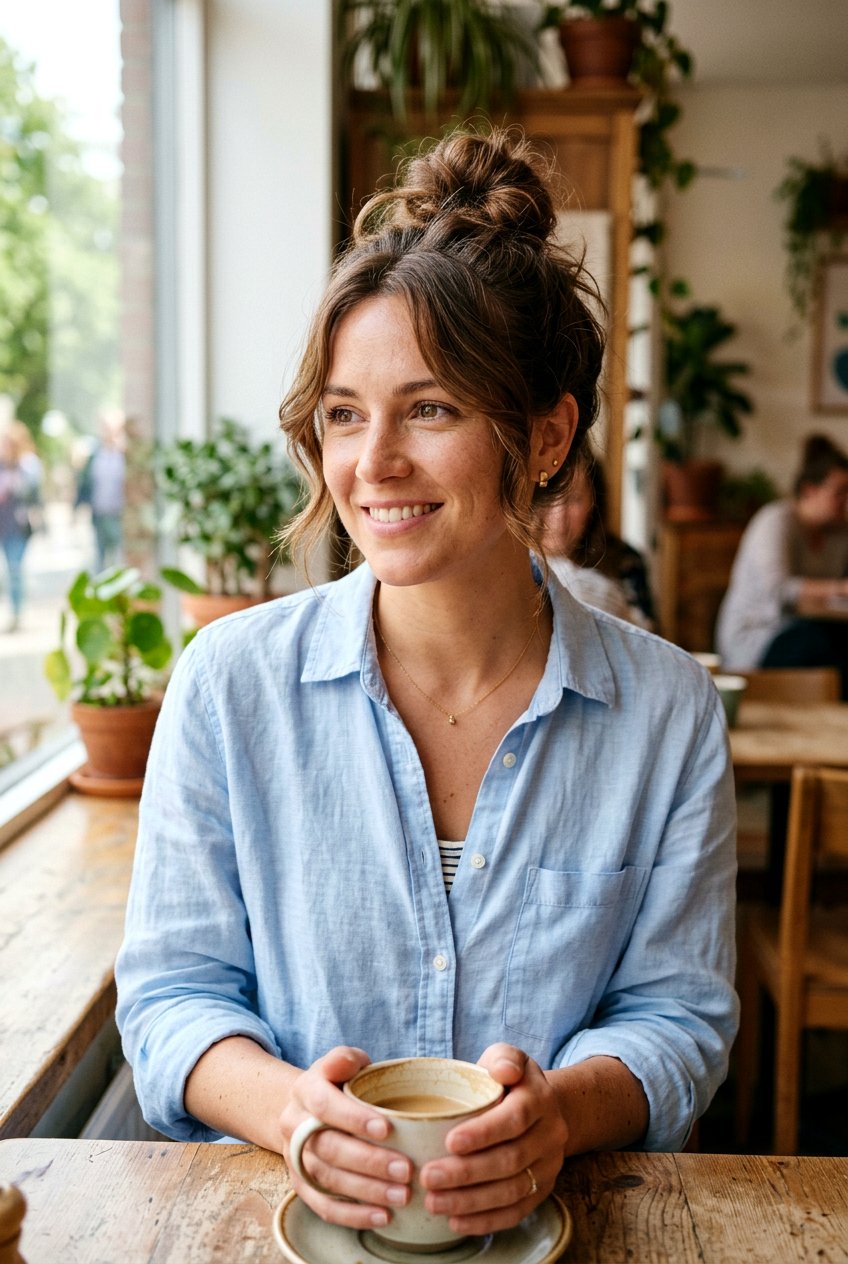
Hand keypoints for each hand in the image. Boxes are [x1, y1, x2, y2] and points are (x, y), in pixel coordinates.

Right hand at [279, 1046, 412, 1229]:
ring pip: (327, 1180)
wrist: (303, 1110)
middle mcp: (294, 1125)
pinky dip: (352, 1216)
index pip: (324, 1104)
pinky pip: (323, 1206)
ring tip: (402, 1196)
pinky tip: (382, 1217)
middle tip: (406, 1170)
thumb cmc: (336, 1084)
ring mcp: (294, 1158)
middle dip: (369, 1161)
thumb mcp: (341, 1063)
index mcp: (304, 1090)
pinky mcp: (301, 1185)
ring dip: (366, 1191)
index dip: (353, 1118)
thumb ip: (346, 1060)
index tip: (387, 1128)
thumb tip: (351, 1065)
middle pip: (328, 1148)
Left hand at [419, 1044, 567, 1235]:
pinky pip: (515, 1213)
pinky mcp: (542, 1191)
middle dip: (467, 1173)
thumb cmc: (511, 1081)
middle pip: (510, 1160)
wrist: (543, 1108)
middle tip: (428, 1177)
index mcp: (540, 1100)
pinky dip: (485, 1221)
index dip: (483, 1133)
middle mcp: (550, 1135)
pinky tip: (455, 1221)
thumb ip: (503, 1057)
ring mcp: (548, 1167)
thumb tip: (503, 1070)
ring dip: (470, 1201)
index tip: (450, 1142)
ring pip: (511, 1191)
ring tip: (434, 1201)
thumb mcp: (508, 1057)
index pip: (515, 1119)